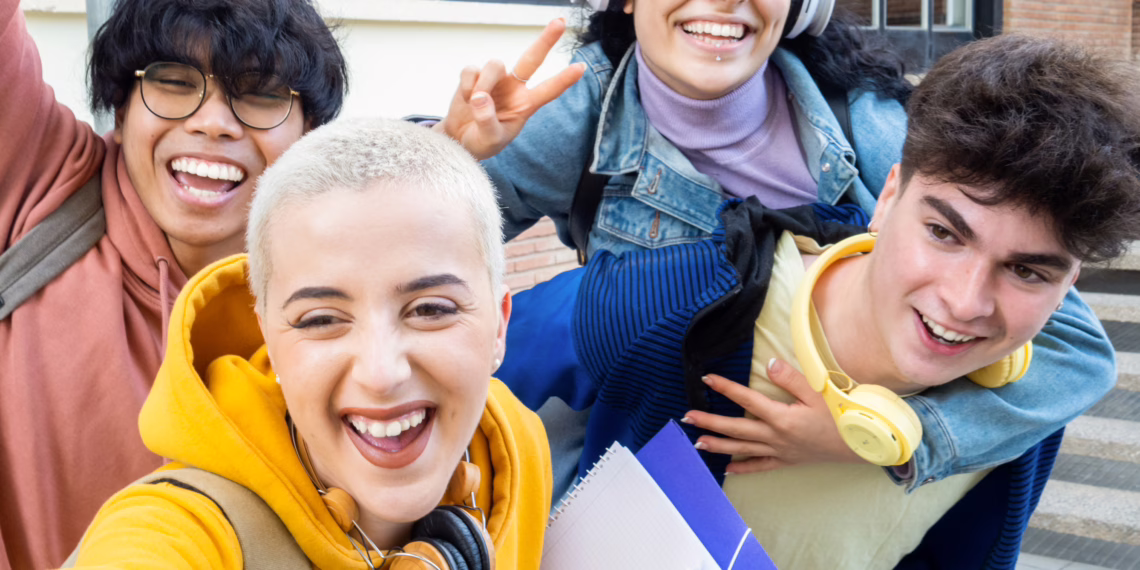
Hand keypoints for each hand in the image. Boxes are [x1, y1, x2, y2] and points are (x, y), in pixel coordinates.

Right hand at [434, 18, 586, 159]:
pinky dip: (466, 85)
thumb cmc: (481, 141)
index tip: (581, 68)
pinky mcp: (474, 76)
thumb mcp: (489, 139)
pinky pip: (471, 70)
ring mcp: (495, 80)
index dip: (564, 79)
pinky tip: (465, 99)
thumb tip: (481, 97)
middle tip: (561, 22)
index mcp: (525, 105)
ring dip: (484, 83)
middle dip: (546, 40)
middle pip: (532, 59)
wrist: (458, 141)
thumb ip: (487, 121)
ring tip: (474, 102)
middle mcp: (514, 88)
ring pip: (494, 64)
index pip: (549, 90)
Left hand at [682, 359, 863, 473]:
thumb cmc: (842, 417)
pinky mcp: (787, 461)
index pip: (747, 398)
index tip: (707, 378)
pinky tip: (727, 468)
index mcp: (782, 417)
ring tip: (696, 442)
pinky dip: (743, 467)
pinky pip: (760, 466)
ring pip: (742, 448)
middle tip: (687, 417)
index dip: (726, 387)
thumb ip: (792, 378)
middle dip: (710, 422)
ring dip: (718, 445)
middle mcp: (776, 436)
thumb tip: (768, 363)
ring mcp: (780, 451)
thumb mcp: (820, 393)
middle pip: (736, 428)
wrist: (862, 447)